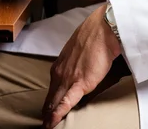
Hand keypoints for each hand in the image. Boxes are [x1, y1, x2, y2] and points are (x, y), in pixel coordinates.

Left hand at [42, 3, 120, 127]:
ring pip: (55, 101)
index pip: (52, 86)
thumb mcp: (78, 48)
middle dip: (47, 111)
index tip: (49, 108)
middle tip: (45, 121)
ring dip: (50, 115)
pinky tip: (53, 122)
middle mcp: (60, 72)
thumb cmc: (94, 35)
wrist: (102, 29)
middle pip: (51, 97)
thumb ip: (74, 60)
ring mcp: (68, 79)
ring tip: (47, 125)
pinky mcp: (80, 84)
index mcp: (59, 64)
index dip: (50, 99)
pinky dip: (58, 113)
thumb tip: (78, 64)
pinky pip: (66, 102)